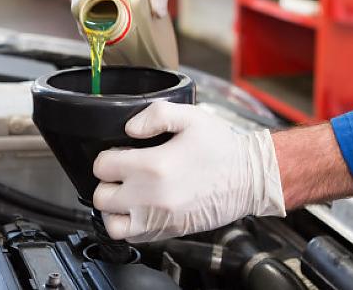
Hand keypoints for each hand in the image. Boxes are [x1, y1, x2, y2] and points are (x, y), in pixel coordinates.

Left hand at [92, 102, 285, 242]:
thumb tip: (130, 129)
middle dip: (108, 182)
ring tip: (126, 195)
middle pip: (101, 197)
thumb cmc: (223, 149)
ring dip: (113, 209)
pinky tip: (140, 209)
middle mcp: (151, 197)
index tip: (121, 154)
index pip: (102, 166)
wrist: (250, 179)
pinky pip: (133, 237)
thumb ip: (155, 115)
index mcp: (153, 165)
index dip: (109, 156)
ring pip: (112, 223)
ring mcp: (159, 219)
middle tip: (123, 174)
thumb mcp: (191, 117)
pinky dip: (129, 225)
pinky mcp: (168, 232)